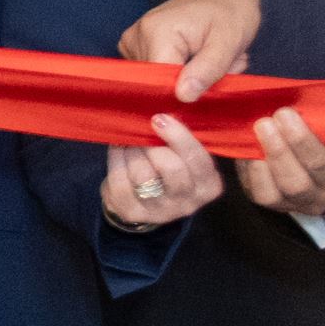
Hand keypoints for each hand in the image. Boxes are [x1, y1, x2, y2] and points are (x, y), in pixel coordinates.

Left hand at [102, 116, 225, 227]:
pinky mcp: (133, 213)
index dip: (178, 137)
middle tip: (144, 131)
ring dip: (134, 150)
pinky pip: (120, 181)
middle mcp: (188, 203)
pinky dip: (116, 158)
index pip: (197, 160)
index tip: (160, 119)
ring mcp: (159, 212)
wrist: (143, 199)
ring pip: (143, 175)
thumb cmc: (170, 167)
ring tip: (131, 139)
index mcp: (208, 185)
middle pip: (172, 170)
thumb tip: (167, 112)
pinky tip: (118, 147)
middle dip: (154, 145)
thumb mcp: (185, 156)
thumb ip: (183, 140)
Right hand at [119, 0, 264, 98]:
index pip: (160, 83)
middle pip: (159, 82)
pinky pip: (157, 74)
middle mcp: (137, 37)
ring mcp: (133, 42)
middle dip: (194, 84)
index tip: (214, 83)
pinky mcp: (137, 48)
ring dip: (191, 79)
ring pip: (160, 81)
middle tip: (223, 66)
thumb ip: (208, 69)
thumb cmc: (230, 11)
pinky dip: (182, 74)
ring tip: (212, 59)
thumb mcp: (229, 40)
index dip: (186, 92)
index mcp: (156, 33)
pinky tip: (198, 58)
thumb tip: (183, 96)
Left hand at [234, 106, 324, 217]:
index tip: (285, 114)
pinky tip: (243, 145)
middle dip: (278, 152)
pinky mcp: (267, 205)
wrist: (316, 163)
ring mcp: (291, 207)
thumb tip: (295, 103)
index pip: (323, 166)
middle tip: (265, 123)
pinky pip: (251, 191)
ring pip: (270, 195)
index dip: (302, 141)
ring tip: (252, 134)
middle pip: (296, 184)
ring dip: (258, 163)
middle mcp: (319, 201)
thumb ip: (321, 126)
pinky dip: (246, 168)